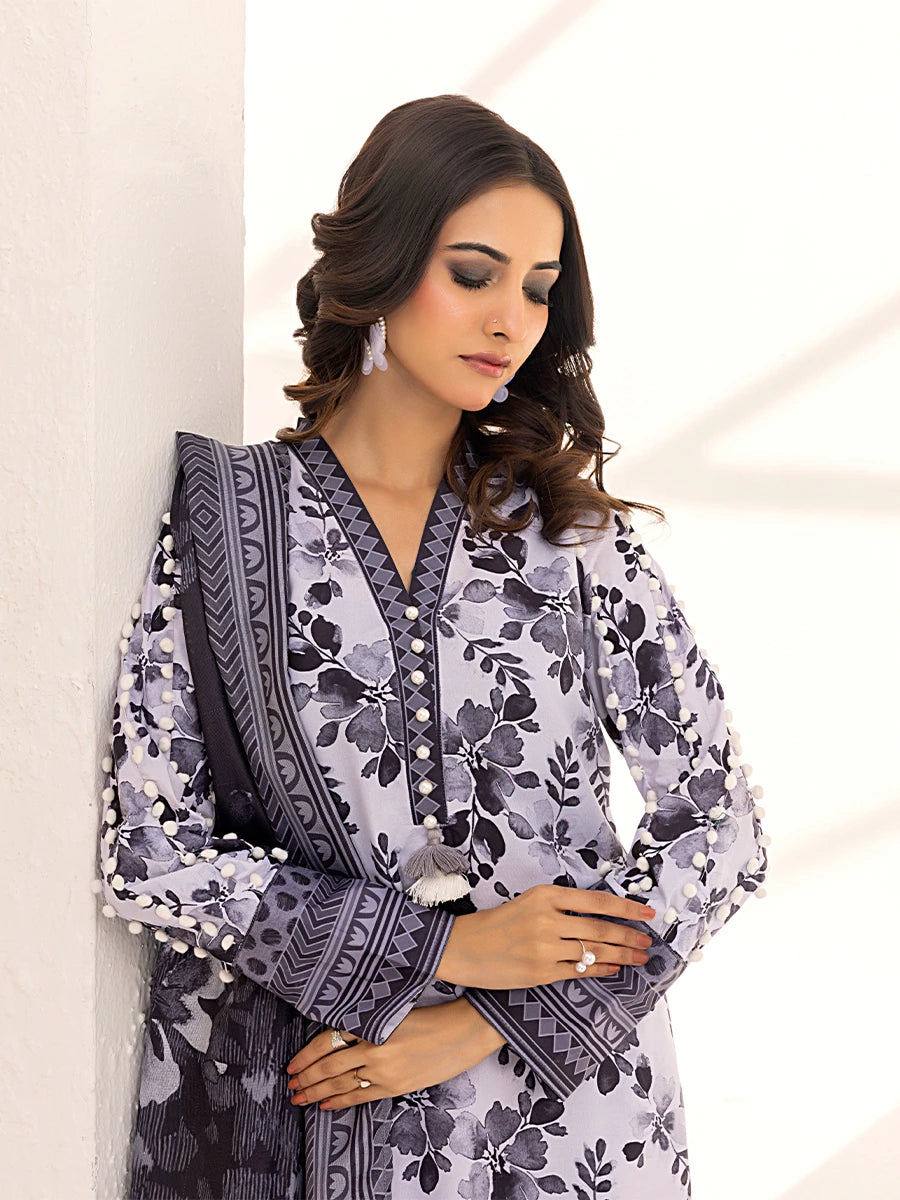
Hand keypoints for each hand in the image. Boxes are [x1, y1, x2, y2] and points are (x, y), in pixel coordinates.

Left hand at [285, 998, 504, 1111]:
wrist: (463, 1030)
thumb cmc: (431, 1014)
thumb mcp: (393, 1009)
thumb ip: (366, 1019)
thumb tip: (338, 1031)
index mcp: (370, 1022)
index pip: (326, 1041)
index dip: (306, 1055)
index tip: (293, 1064)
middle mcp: (373, 1047)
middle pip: (328, 1066)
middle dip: (306, 1077)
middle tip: (290, 1085)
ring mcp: (383, 1069)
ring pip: (340, 1084)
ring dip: (317, 1092)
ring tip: (300, 1097)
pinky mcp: (395, 1085)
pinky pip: (360, 1096)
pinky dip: (340, 1101)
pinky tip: (326, 1104)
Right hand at [435, 882, 656, 988]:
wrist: (463, 948)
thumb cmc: (496, 924)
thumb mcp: (528, 902)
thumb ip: (559, 906)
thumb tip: (599, 914)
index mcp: (545, 895)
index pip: (596, 901)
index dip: (626, 908)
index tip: (647, 913)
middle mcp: (547, 919)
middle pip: (599, 929)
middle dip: (629, 936)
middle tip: (648, 941)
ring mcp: (544, 948)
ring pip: (594, 951)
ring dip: (622, 955)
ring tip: (640, 958)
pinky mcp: (540, 972)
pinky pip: (580, 971)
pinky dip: (602, 970)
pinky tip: (615, 969)